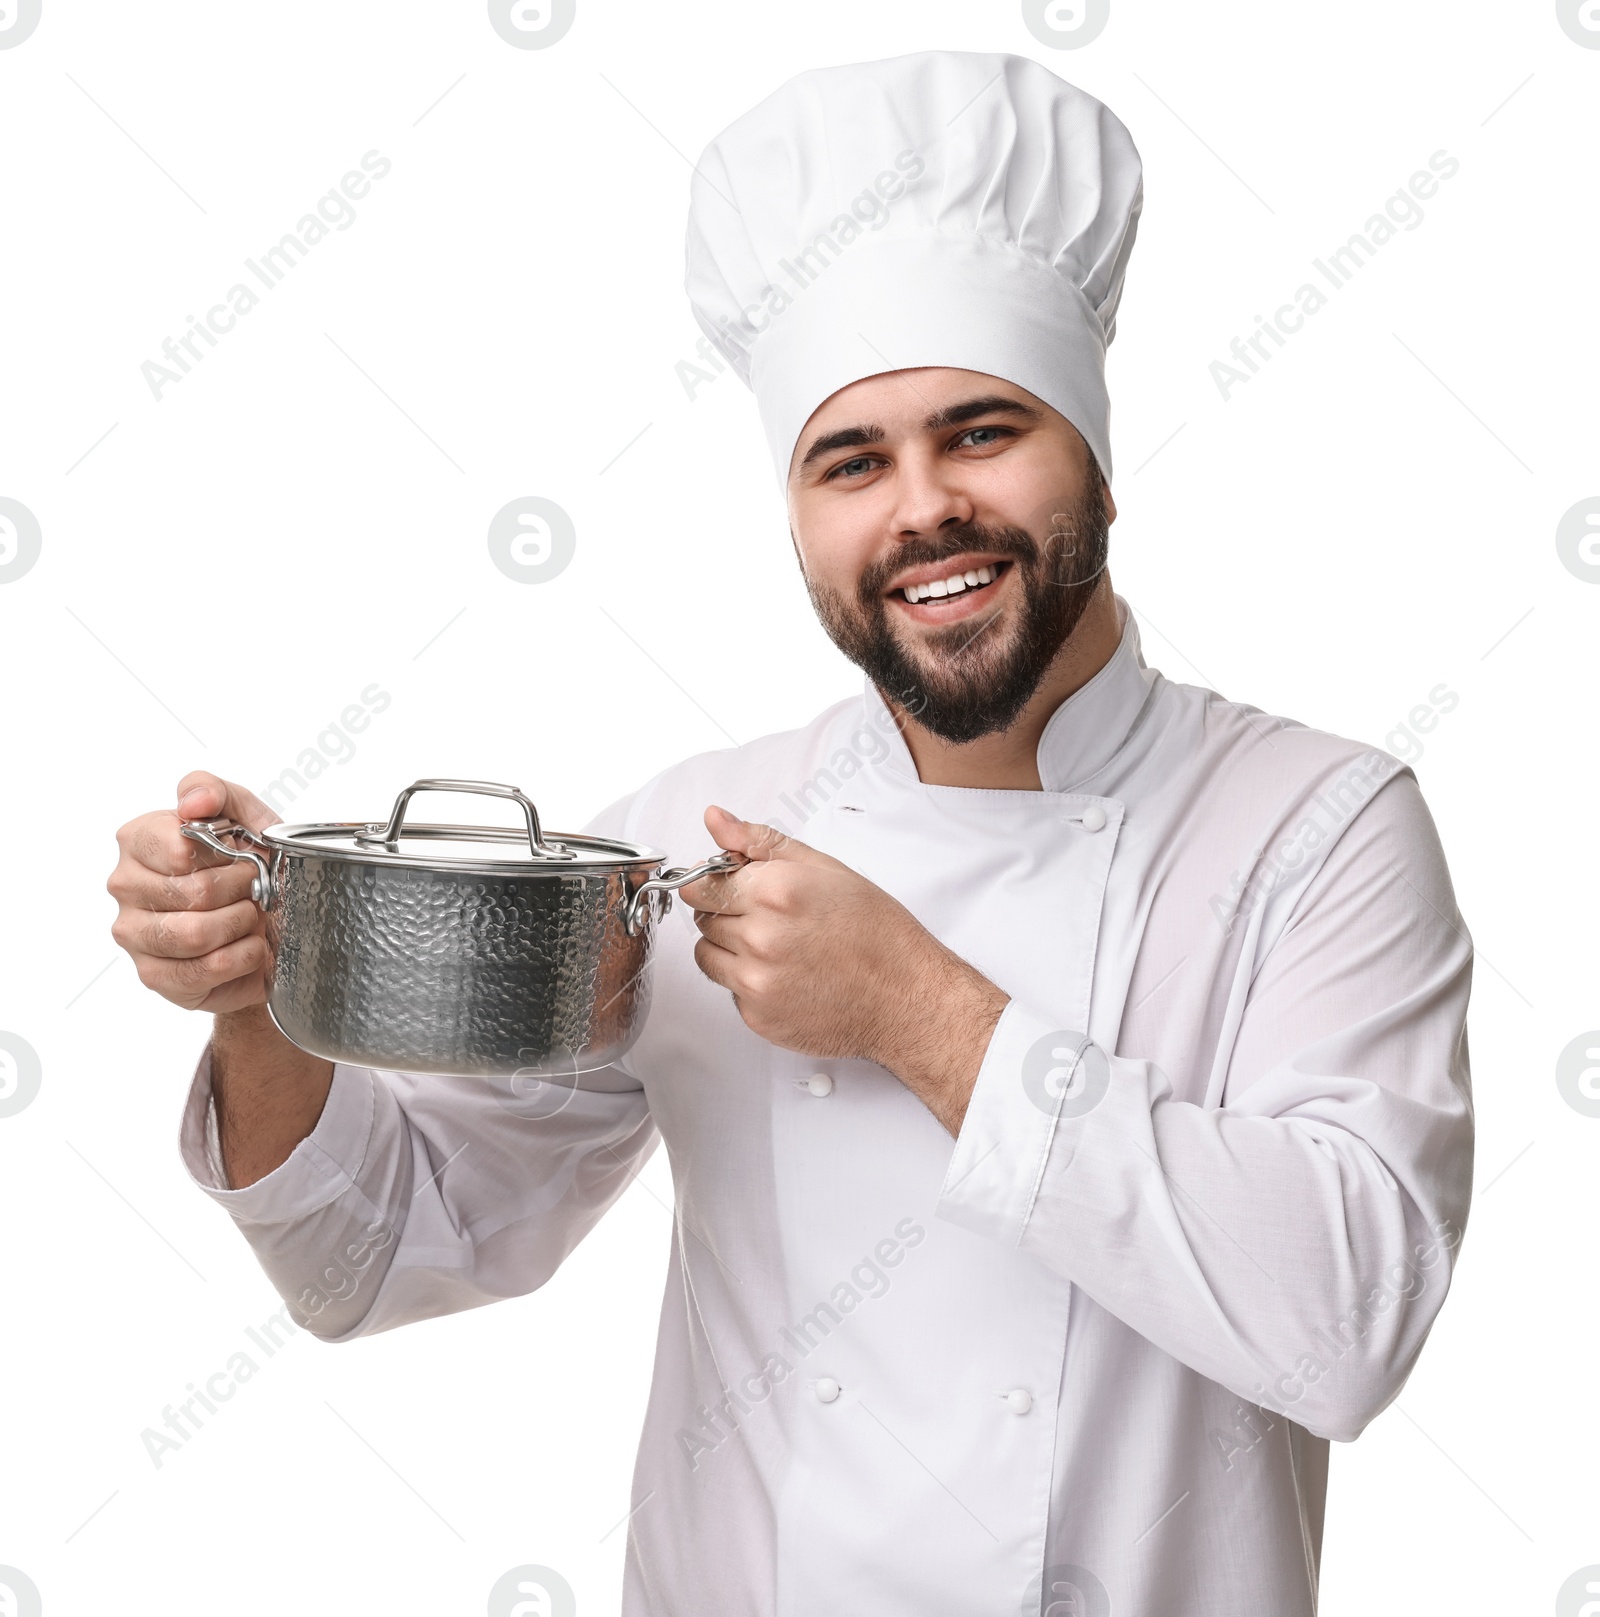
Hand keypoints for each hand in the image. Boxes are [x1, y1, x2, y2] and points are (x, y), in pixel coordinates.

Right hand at [108, 772, 280, 1013]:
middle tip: (255, 889)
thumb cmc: (248, 867)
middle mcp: (125, 886)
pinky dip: (243, 957)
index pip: (177, 847)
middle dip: (243, 891)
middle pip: (194, 893)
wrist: (268, 924)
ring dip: (241, 924)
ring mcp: (133, 934)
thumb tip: (192, 802)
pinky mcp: (154, 975)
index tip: (242, 857)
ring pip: (196, 934)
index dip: (226, 856)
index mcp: (139, 840)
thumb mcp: (245, 816)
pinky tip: (247, 946)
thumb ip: (216, 792)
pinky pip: (207, 969)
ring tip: (250, 916)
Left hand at [682, 805, 1008, 1133]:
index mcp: (775, 892)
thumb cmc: (876, 933)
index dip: (716, 884)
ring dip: (731, 949)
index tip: (733, 888)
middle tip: (771, 918)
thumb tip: (716, 820)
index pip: (700, 884)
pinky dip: (750, 982)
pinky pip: (730, 991)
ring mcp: (756, 981)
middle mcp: (760, 937)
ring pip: (707, 955)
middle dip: (727, 914)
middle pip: (702, 919)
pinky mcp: (758, 1015)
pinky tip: (788, 975)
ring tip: (779, 947)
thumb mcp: (825, 868)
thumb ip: (760, 843)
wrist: (905, 998)